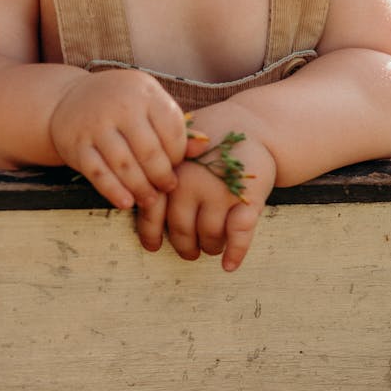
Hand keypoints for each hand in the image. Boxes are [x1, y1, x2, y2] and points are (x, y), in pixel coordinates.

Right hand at [49, 69, 187, 210]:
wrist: (69, 98)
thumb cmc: (120, 103)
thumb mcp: (148, 103)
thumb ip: (173, 125)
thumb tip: (205, 145)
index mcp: (144, 92)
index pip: (171, 130)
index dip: (178, 154)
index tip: (177, 166)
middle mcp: (120, 105)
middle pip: (149, 151)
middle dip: (161, 176)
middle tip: (167, 188)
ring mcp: (96, 124)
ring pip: (124, 165)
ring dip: (141, 188)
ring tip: (150, 200)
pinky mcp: (76, 144)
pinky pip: (98, 174)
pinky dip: (114, 192)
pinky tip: (126, 203)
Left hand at [137, 118, 276, 271]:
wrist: (254, 125)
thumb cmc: (210, 141)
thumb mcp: (181, 148)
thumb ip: (162, 173)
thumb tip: (137, 199)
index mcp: (171, 170)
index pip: (152, 210)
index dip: (150, 233)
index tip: (152, 246)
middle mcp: (191, 182)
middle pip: (181, 231)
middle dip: (185, 247)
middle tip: (189, 250)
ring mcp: (220, 191)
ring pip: (210, 237)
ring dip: (211, 247)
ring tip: (211, 245)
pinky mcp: (248, 199)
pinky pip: (239, 235)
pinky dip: (235, 253)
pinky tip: (228, 265)